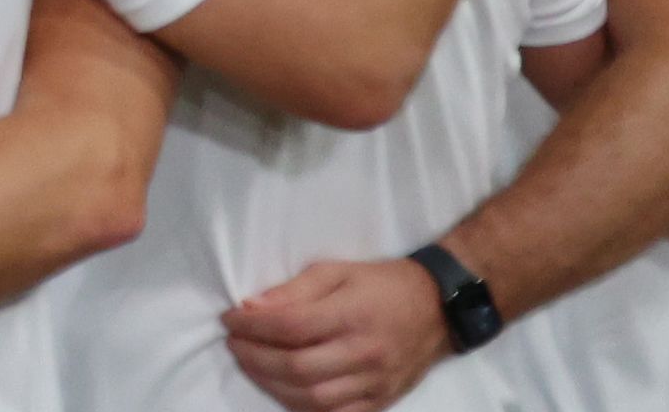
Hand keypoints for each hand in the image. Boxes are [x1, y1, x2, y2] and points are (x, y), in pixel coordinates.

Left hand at [221, 256, 450, 411]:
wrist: (438, 309)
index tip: (229, 320)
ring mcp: (374, 383)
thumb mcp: (338, 271)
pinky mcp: (381, 402)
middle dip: (254, 358)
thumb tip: (252, 307)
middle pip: (297, 367)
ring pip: (312, 398)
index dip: (252, 327)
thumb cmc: (382, 284)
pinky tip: (283, 391)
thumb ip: (294, 290)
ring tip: (251, 366)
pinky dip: (303, 407)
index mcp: (352, 314)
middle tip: (234, 345)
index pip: (291, 327)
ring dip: (271, 386)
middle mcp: (364, 353)